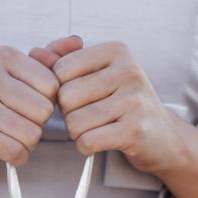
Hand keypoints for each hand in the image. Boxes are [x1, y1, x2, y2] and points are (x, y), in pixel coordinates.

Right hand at [0, 44, 59, 177]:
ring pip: (31, 134)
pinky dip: (17, 157)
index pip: (53, 85)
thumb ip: (50, 60)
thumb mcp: (23, 78)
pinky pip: (16, 151)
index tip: (27, 103)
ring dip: (27, 142)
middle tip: (17, 122)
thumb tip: (77, 42)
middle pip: (43, 110)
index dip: (47, 102)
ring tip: (10, 135)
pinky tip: (6, 150)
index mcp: (3, 56)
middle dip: (37, 124)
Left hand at [50, 40, 184, 174]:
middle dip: (69, 114)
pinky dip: (86, 147)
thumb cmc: (121, 103)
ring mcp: (134, 100)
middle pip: (65, 97)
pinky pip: (87, 141)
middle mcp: (128, 70)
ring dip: (78, 133)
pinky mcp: (135, 130)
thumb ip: (62, 60)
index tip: (82, 97)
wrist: (163, 137)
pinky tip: (100, 142)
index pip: (60, 70)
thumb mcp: (95, 75)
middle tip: (90, 116)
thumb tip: (34, 53)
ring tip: (97, 128)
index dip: (62, 90)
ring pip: (74, 122)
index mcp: (116, 50)